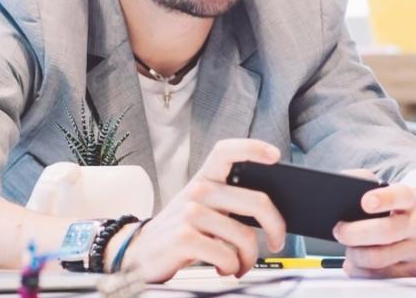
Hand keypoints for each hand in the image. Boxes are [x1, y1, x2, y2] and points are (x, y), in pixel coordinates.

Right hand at [116, 139, 286, 282]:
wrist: (137, 255)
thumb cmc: (180, 232)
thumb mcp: (202, 209)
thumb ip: (229, 202)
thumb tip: (271, 212)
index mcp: (204, 178)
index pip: (227, 151)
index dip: (253, 148)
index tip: (275, 155)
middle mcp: (198, 191)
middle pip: (256, 202)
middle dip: (276, 227)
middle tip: (278, 242)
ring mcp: (189, 214)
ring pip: (245, 236)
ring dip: (248, 257)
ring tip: (240, 264)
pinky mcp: (183, 238)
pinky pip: (226, 255)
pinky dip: (231, 267)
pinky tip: (223, 268)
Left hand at [333, 177, 415, 276]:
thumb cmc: (392, 214)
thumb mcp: (384, 194)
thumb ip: (363, 181)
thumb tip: (342, 180)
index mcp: (409, 201)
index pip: (401, 196)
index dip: (384, 199)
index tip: (365, 201)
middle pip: (386, 231)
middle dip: (355, 233)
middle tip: (339, 230)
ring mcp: (415, 250)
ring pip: (378, 258)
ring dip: (355, 254)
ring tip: (349, 248)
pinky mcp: (410, 271)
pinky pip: (378, 276)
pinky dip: (359, 270)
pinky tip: (355, 262)